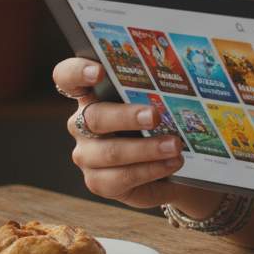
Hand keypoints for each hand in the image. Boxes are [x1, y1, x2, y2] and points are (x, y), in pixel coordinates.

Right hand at [52, 57, 217, 213]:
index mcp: (91, 94)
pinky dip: (150, 170)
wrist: (167, 163)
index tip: (99, 71)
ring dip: (146, 149)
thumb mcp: (157, 102)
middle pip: (94, 117)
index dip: (78, 72)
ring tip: (174, 146)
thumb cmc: (160, 122)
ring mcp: (87, 154)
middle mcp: (82, 123)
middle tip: (155, 116)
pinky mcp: (98, 182)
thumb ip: (157, 88)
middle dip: (127, 116)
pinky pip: (120, 178)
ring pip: (110, 152)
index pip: (68, 77)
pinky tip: (172, 163)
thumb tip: (185, 72)